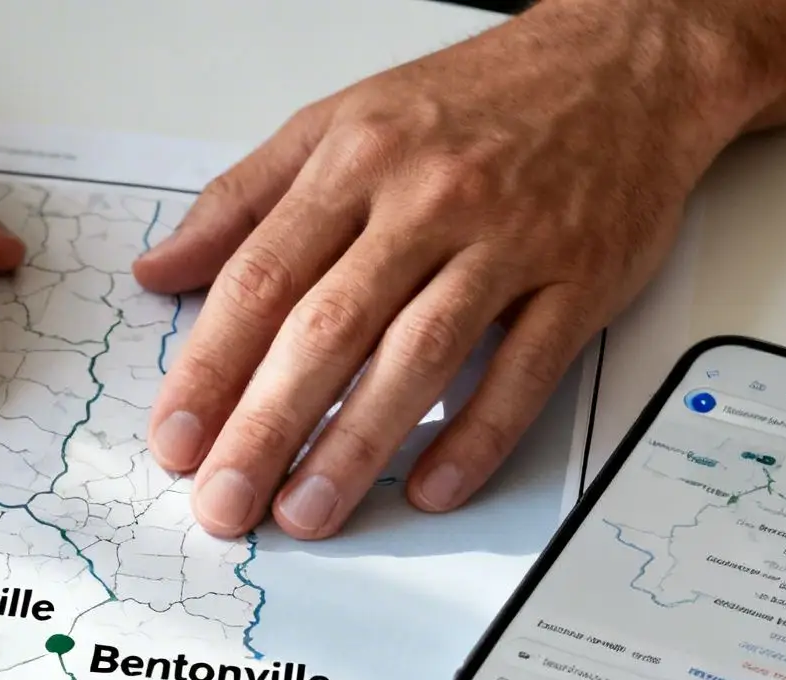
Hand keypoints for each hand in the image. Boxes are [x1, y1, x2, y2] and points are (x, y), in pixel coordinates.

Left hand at [133, 0, 756, 538]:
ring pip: (418, 356)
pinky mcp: (578, 278)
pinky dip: (476, 435)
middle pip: (327, 328)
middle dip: (264, 426)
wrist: (625, 61)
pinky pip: (523, 371)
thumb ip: (242, 201)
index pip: (262, 277)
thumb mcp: (340, 119)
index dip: (210, 366)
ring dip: (356, 447)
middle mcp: (427, 200)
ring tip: (305, 513)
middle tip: (224, 500)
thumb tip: (160, 271)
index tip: (176, 437)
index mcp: (356, 160)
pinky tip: (432, 487)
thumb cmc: (475, 100)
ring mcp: (508, 241)